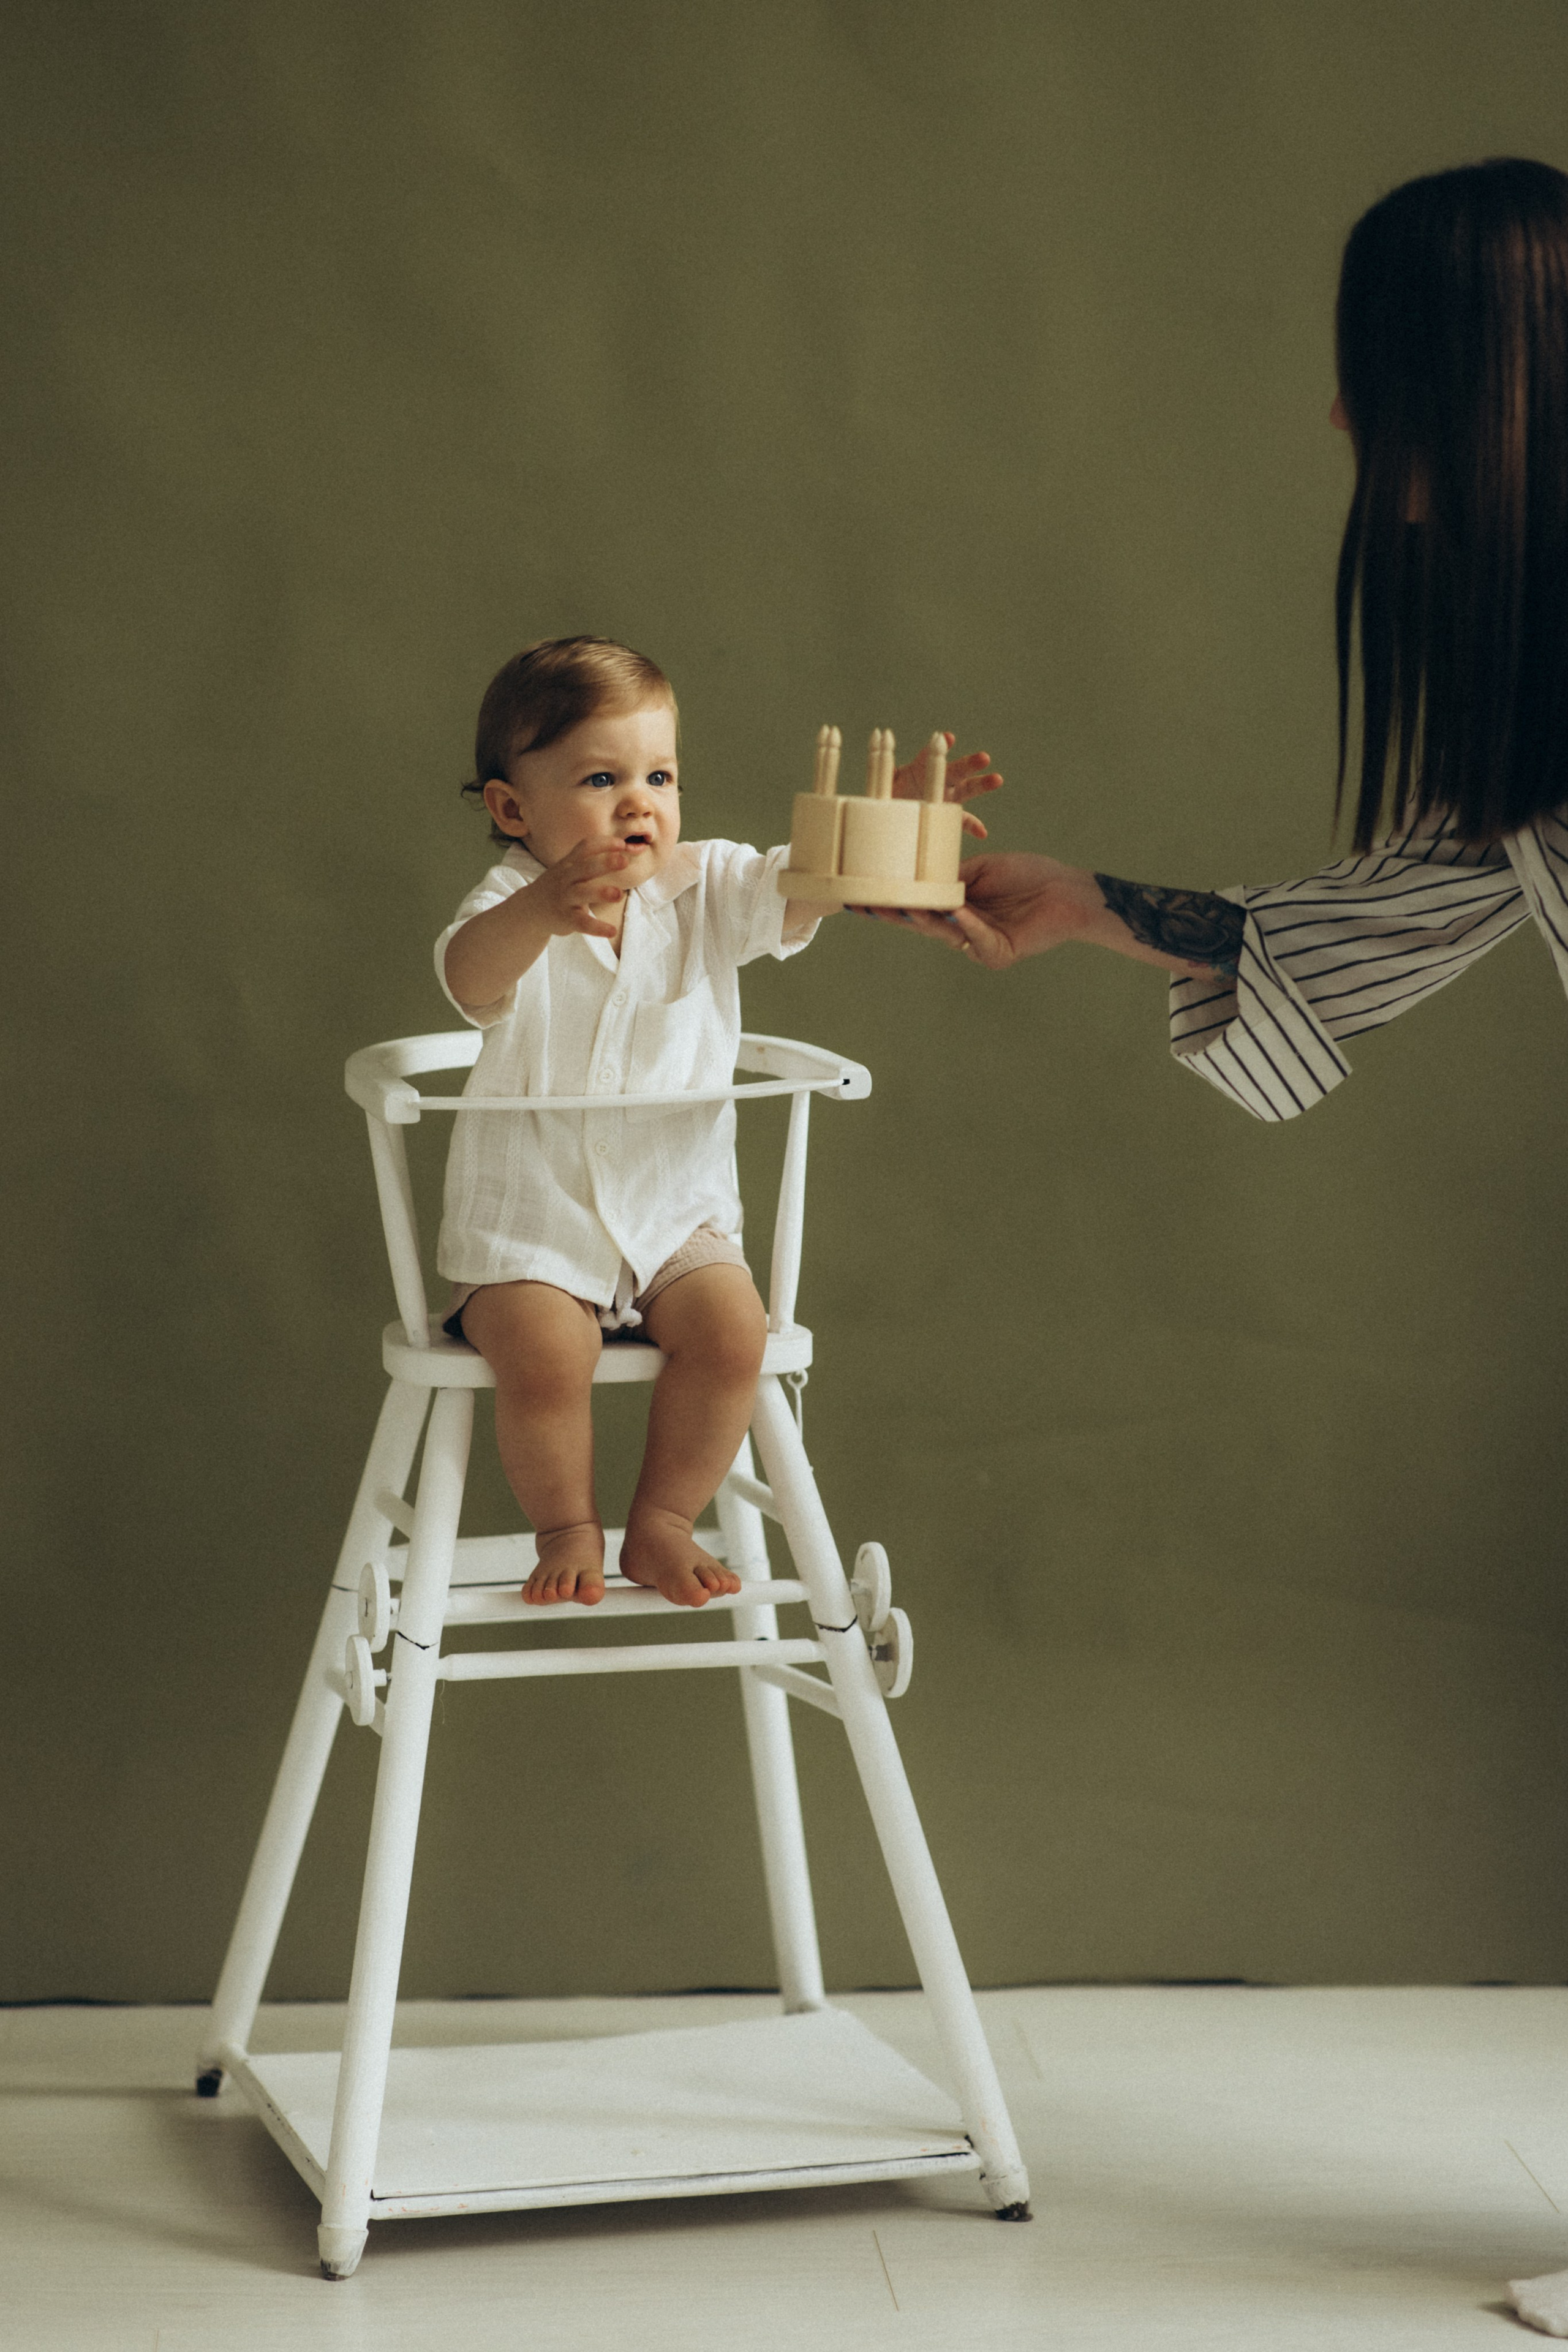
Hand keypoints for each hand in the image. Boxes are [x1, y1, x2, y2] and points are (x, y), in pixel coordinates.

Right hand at [527, 838, 633, 940]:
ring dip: (601, 893)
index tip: (622, 844)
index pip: (585, 848)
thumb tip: (619, 848)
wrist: (530, 909)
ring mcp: (565, 898)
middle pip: (585, 868)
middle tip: (624, 861)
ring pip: (583, 893)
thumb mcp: (567, 868)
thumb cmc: (558, 886)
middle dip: (604, 863)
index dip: (603, 844)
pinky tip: (613, 931)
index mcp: (569, 864)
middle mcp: (566, 878)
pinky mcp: (566, 918)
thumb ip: (587, 859)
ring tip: (619, 894)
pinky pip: (583, 923)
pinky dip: (597, 928)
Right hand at [856, 853, 1097, 968]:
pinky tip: (956, 910)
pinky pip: (976, 937)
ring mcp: (978, 945)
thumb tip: (920, 877)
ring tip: (903, 907)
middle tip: (867, 905)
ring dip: (924, 919)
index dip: (893, 902)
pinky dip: (967, 923)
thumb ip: (951, 875)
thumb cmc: (1028, 874)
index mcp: (958, 908)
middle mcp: (963, 929)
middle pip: (923, 924)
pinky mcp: (997, 954)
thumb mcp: (981, 868)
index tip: (862, 894)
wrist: (1067, 889)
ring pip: (944, 933)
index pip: (919, 906)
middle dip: (896, 914)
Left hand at [890, 732, 1001, 838]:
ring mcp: (948, 796)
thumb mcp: (887, 784)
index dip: (939, 747)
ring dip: (982, 784)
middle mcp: (939, 779)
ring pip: (967, 789)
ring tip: (997, 779)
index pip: (932, 756)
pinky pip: (963, 821)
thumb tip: (887, 765)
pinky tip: (982, 832)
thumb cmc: (891, 793)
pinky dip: (973, 826)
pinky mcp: (950, 814)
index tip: (947, 737)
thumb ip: (888, 775)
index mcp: (923, 768)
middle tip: (984, 757)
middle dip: (970, 763)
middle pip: (956, 770)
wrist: (894, 813)